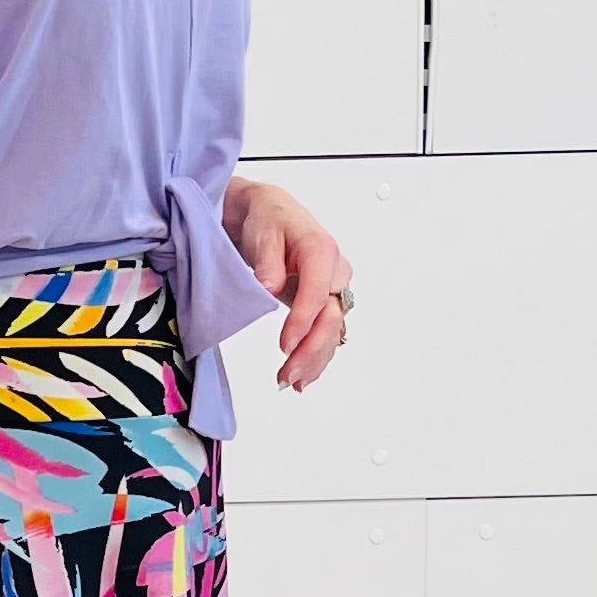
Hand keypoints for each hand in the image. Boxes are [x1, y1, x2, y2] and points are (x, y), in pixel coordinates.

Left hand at [224, 178, 351, 391]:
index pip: (318, 292)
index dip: (303, 321)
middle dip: (311, 350)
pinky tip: (303, 376)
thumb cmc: (267, 218)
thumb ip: (268, 262)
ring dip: (315, 360)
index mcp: (321, 250)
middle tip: (288, 374)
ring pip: (332, 331)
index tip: (285, 345)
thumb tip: (268, 288)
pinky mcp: (324, 303)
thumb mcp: (262, 233)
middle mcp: (334, 272)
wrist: (268, 214)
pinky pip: (326, 333)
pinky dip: (316, 356)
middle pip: (331, 318)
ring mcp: (332, 290)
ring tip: (293, 382)